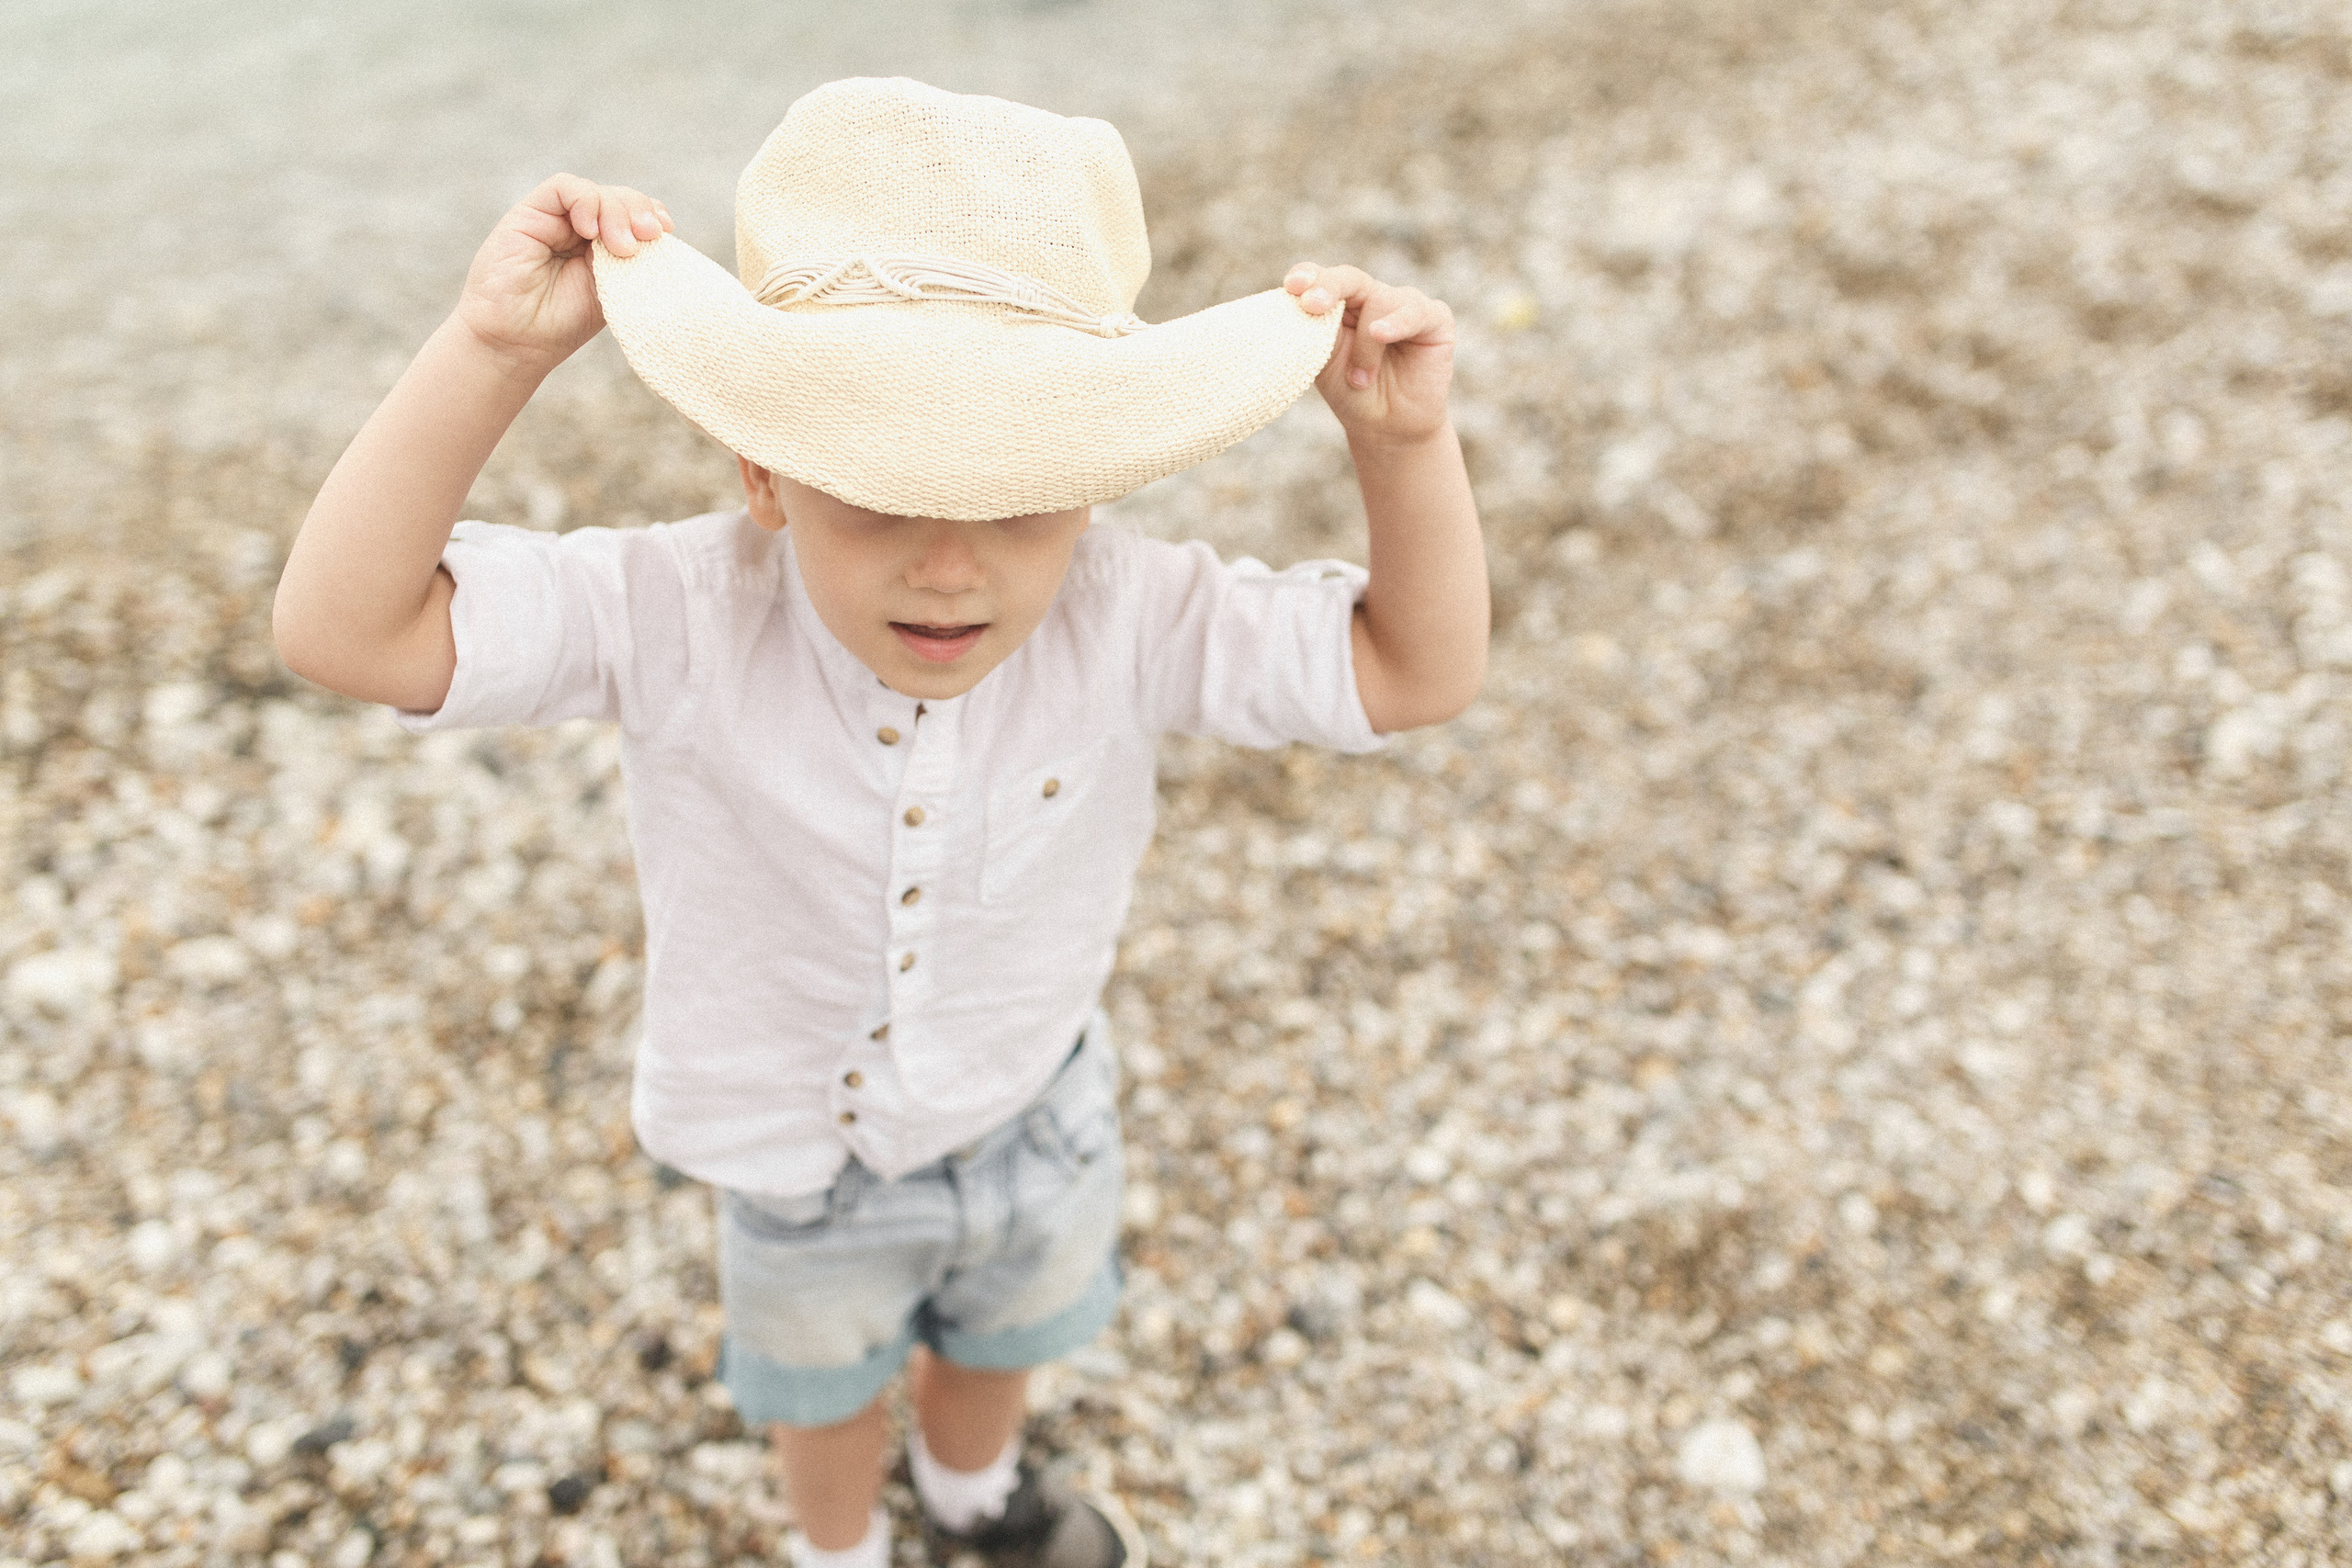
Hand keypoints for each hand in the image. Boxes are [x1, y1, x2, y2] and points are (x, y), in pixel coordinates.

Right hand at [456, 174, 673, 372]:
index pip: (634, 212)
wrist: (516, 343)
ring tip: (622, 246)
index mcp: (603, 246)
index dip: (653, 214)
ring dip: (617, 211)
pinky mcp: (528, 214)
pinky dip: (585, 202)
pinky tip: (590, 231)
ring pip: (594, 191)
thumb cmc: (561, 325)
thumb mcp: (612, 291)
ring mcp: (553, 219)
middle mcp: (578, 228)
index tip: (666, 233)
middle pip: (618, 197)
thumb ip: (632, 261)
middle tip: (649, 236)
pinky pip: (563, 188)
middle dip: (639, 211)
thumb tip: (660, 233)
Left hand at [1286, 263, 1456, 445]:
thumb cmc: (1352, 393)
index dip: (1307, 276)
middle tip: (1311, 304)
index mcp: (1339, 302)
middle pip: (1349, 278)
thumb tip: (1300, 303)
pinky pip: (1416, 311)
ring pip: (1380, 300)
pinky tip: (1381, 334)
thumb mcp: (1325, 362)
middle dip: (1329, 287)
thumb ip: (1317, 330)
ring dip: (1365, 343)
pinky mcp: (1435, 318)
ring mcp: (1404, 304)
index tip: (1292, 287)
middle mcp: (1371, 296)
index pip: (1320, 277)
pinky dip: (1396, 323)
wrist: (1389, 428)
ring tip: (1359, 380)